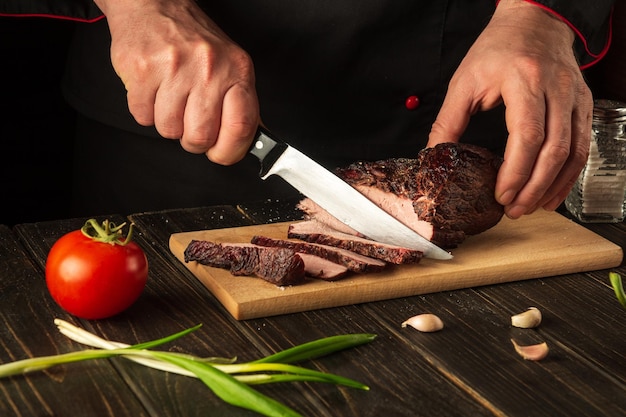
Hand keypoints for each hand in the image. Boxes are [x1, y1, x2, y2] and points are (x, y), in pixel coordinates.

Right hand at [94, 0, 258, 164]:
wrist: (154, 6)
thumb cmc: (194, 43)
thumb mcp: (230, 67)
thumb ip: (241, 105)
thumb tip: (251, 142)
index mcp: (236, 71)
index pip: (241, 126)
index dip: (230, 151)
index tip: (221, 153)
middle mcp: (208, 68)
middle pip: (200, 137)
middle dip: (192, 140)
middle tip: (190, 122)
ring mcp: (174, 68)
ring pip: (169, 130)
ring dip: (167, 123)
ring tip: (170, 99)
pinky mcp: (141, 70)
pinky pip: (142, 117)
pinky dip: (146, 111)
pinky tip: (153, 91)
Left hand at [427, 0, 592, 218]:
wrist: (534, 22)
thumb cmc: (497, 49)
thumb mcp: (464, 81)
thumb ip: (448, 121)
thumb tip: (433, 155)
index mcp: (524, 81)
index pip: (526, 135)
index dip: (515, 171)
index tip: (501, 195)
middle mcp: (556, 89)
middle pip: (554, 149)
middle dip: (534, 187)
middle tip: (515, 210)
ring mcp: (574, 97)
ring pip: (574, 151)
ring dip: (554, 185)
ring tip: (532, 206)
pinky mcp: (582, 104)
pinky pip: (584, 145)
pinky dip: (569, 173)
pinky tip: (553, 190)